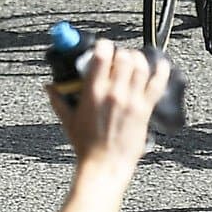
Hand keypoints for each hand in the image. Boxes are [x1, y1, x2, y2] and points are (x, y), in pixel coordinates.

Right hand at [47, 39, 169, 181]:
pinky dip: (161, 71)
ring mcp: (132, 101)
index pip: (102, 55)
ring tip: (133, 61)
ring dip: (138, 59)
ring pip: (141, 66)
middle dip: (121, 53)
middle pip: (124, 57)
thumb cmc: (86, 146)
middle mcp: (114, 93)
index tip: (102, 47)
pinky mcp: (145, 110)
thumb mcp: (68, 120)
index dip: (104, 45)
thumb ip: (59, 100)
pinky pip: (157, 84)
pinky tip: (160, 64)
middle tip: (118, 58)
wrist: (105, 165)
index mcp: (94, 92)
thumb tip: (49, 86)